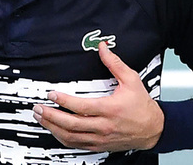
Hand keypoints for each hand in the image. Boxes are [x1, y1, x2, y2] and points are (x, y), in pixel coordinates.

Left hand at [32, 42, 164, 151]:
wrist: (154, 129)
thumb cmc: (142, 106)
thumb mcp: (131, 80)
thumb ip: (115, 64)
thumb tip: (103, 48)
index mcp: (110, 109)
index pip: (81, 107)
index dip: (64, 101)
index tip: (51, 94)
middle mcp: (103, 126)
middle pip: (71, 125)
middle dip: (52, 116)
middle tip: (38, 108)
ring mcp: (100, 138)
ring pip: (71, 137)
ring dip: (53, 128)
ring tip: (41, 117)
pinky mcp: (99, 145)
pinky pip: (77, 144)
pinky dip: (62, 138)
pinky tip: (54, 130)